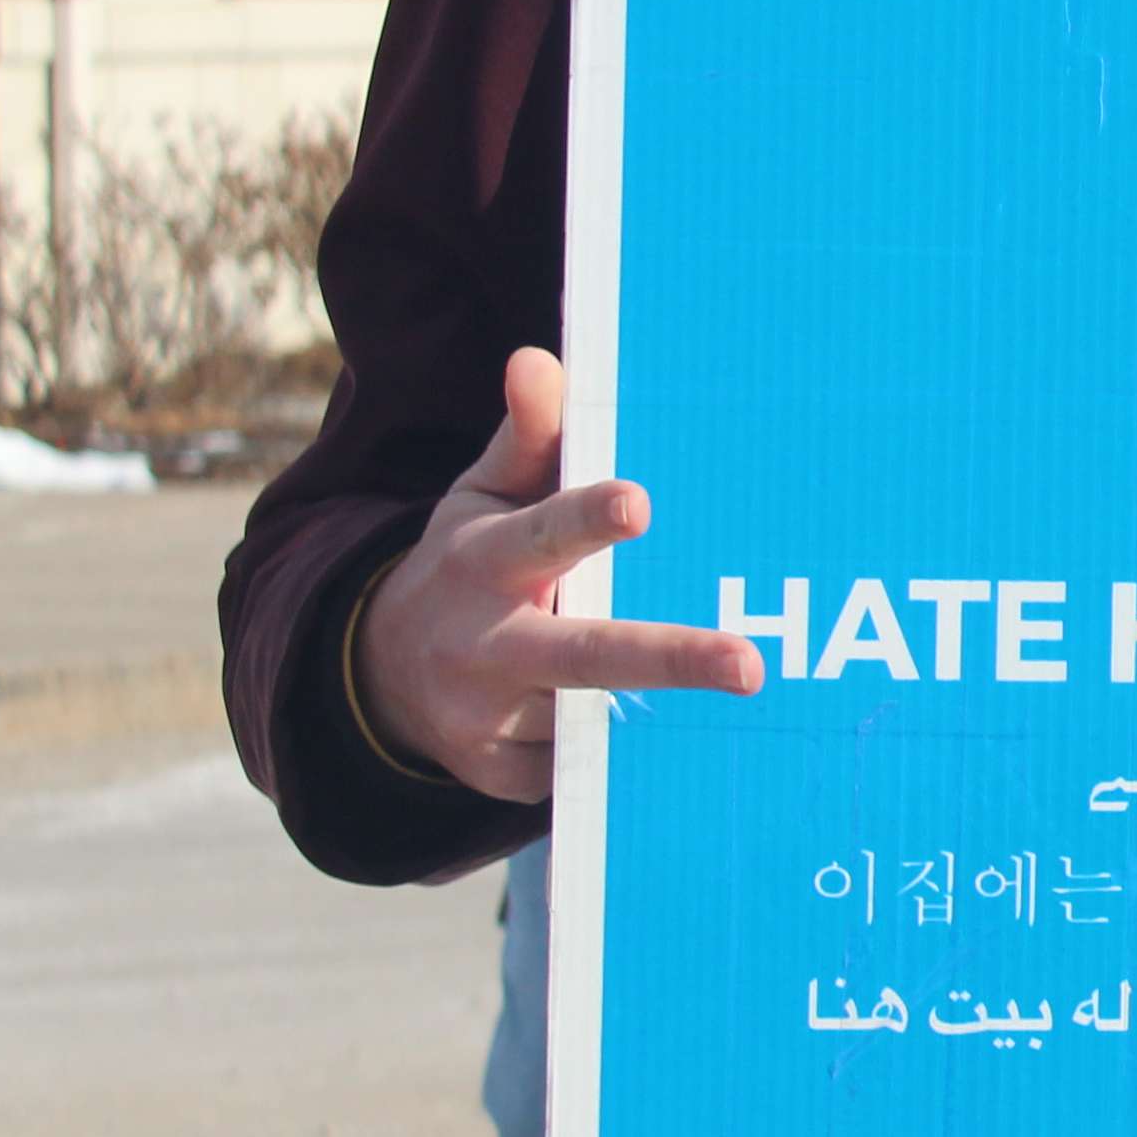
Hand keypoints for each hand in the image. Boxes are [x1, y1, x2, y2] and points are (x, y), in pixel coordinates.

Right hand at [353, 347, 763, 801]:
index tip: (640, 502)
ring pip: (597, 721)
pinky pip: (590, 767)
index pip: (537, 536)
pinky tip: (687, 742)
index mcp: (480, 565)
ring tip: (744, 707)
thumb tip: (538, 359)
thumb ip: (525, 438)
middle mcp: (482, 647)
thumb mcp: (480, 499)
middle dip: (669, 658)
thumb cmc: (470, 565)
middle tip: (752, 665)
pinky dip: (639, 753)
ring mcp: (491, 722)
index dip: (585, 519)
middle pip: (583, 656)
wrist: (384, 677)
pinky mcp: (505, 777)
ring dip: (669, 714)